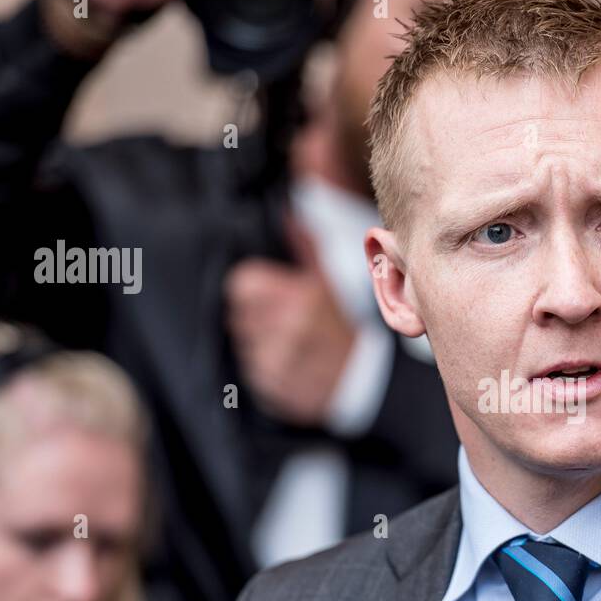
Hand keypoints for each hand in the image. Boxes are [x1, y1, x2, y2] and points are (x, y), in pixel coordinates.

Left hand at [225, 217, 357, 425]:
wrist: (363, 382)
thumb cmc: (340, 328)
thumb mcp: (326, 284)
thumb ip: (304, 248)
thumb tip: (287, 213)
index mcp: (298, 300)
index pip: (241, 285)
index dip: (250, 290)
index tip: (268, 297)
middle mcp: (286, 331)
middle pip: (237, 315)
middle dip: (254, 318)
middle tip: (281, 324)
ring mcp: (278, 362)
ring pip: (242, 344)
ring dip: (258, 344)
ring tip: (287, 346)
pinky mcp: (272, 387)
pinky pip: (250, 371)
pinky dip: (264, 369)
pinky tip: (288, 365)